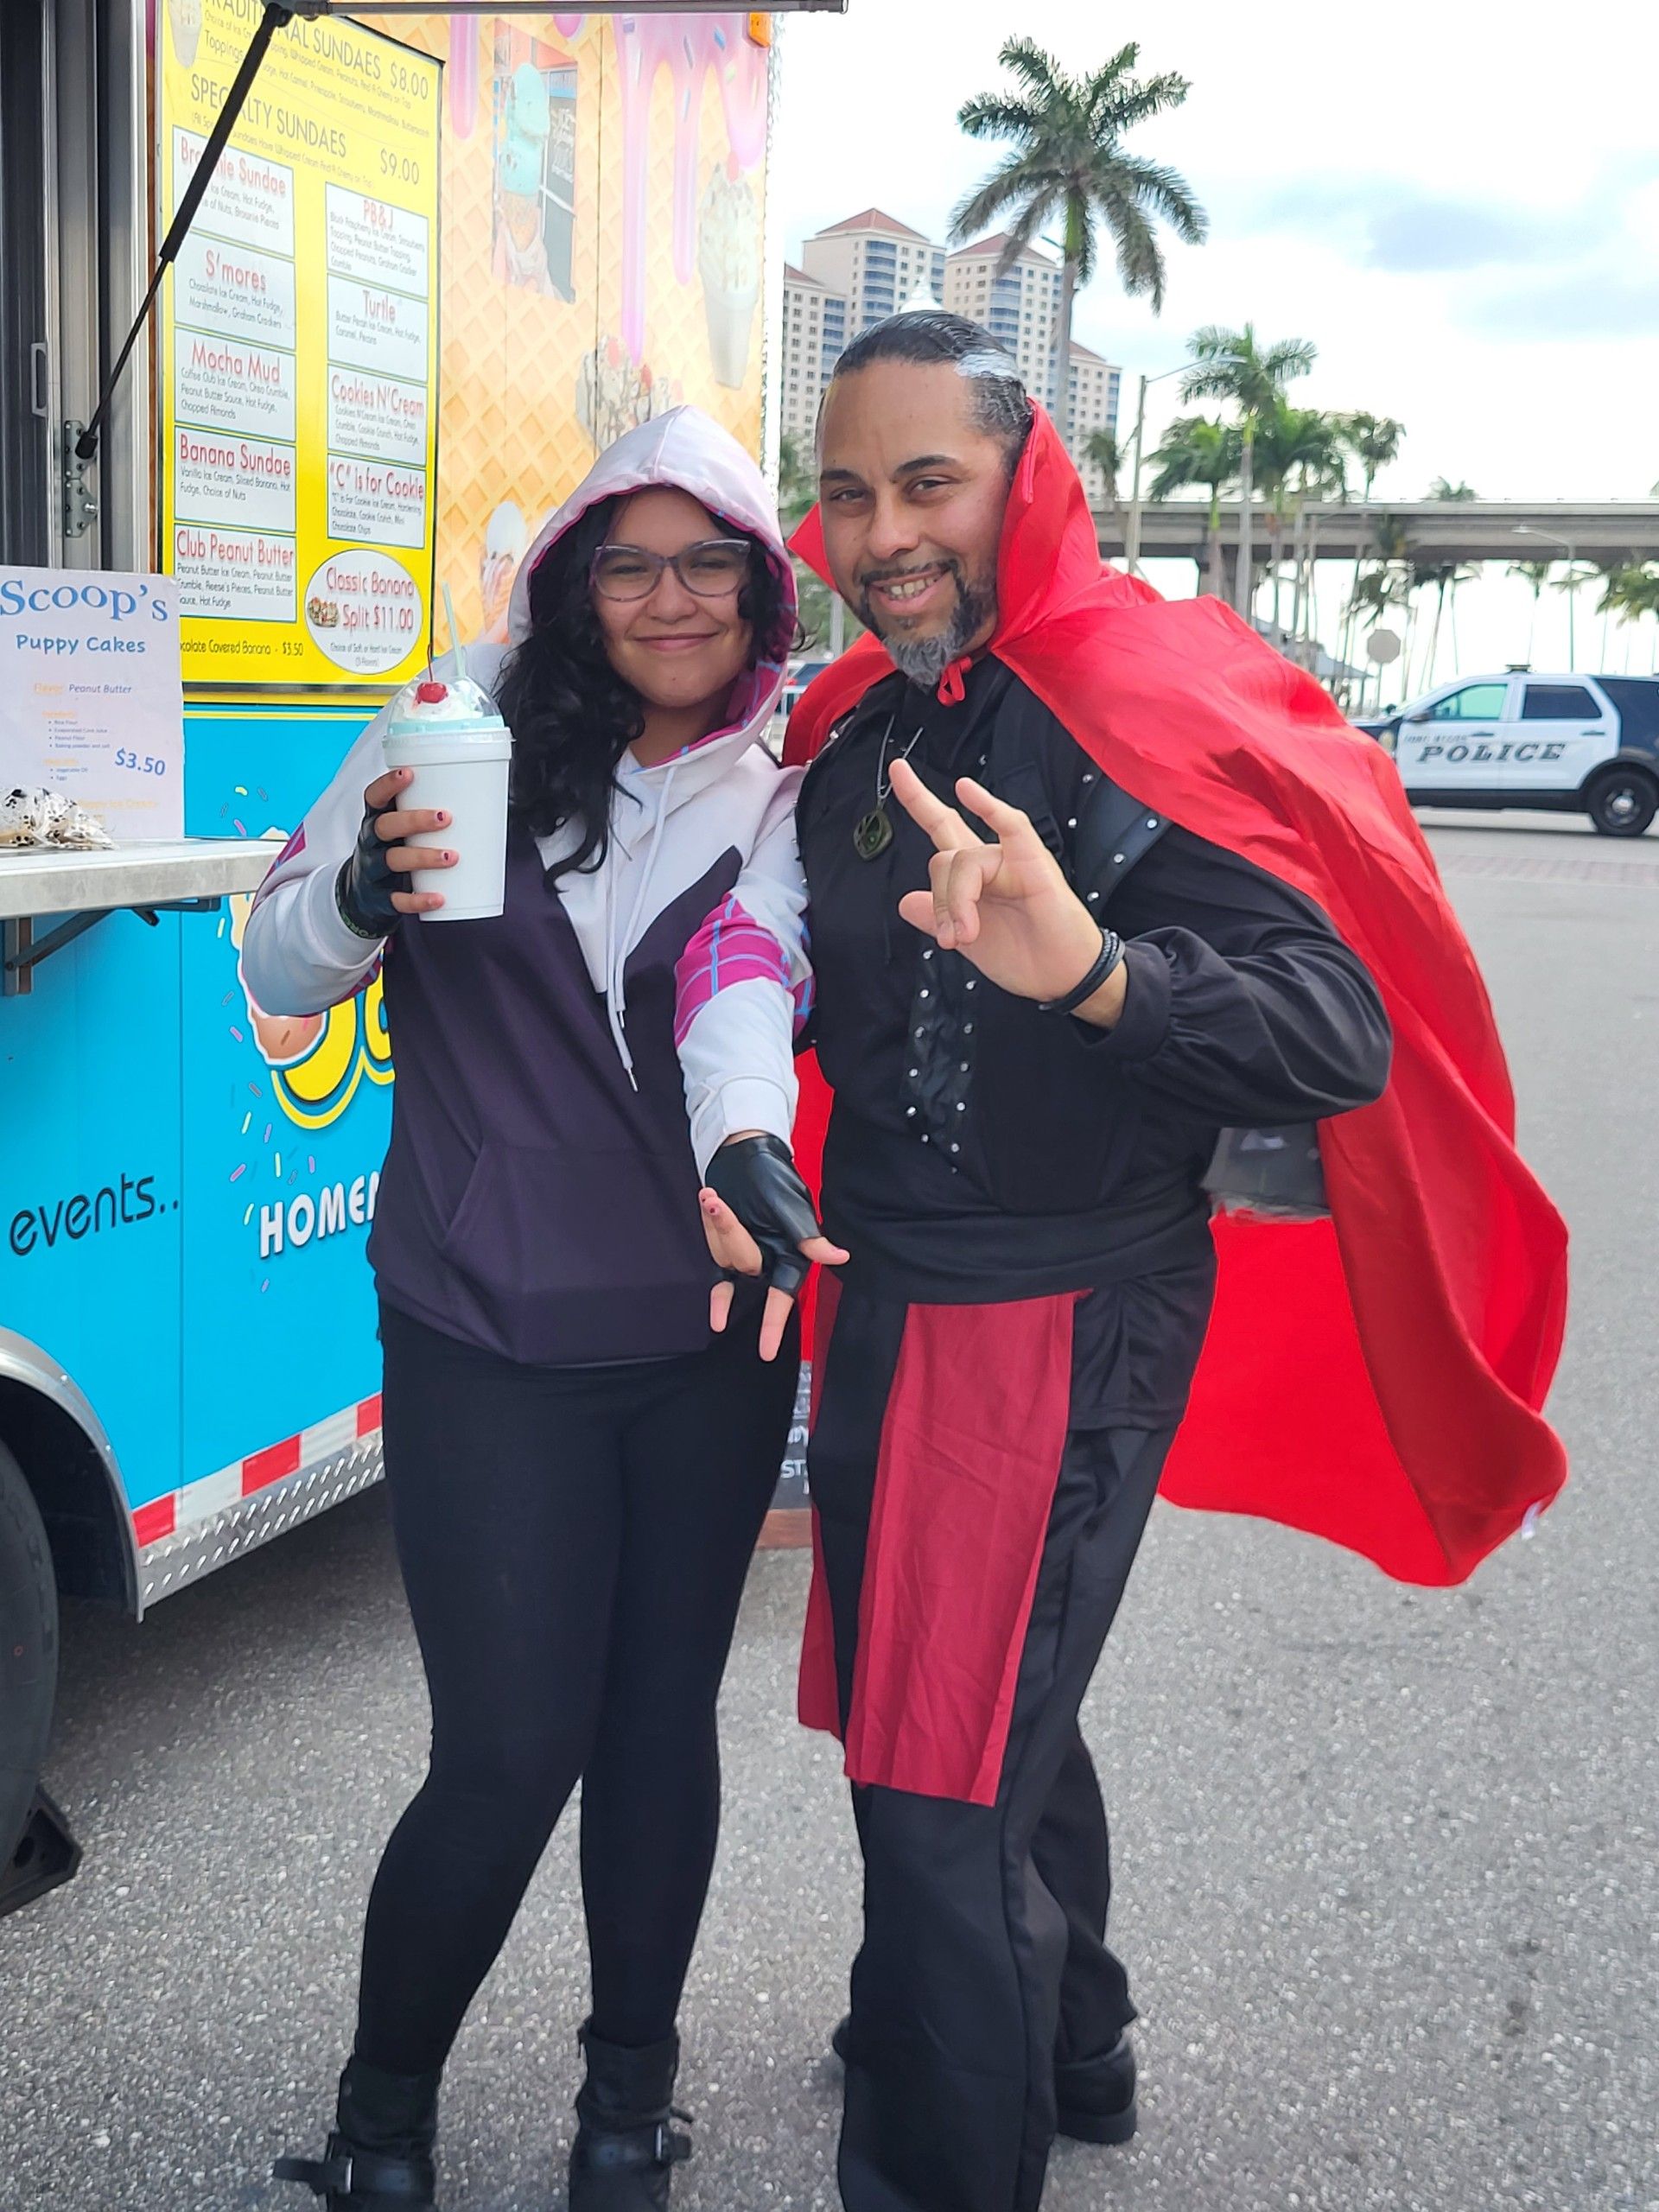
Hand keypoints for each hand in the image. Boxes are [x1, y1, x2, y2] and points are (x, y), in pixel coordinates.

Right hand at [352, 767, 456, 921]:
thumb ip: (429, 812)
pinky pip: (399, 900)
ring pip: (393, 861)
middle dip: (413, 820)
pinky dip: (419, 900)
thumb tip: (488, 797)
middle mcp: (370, 842)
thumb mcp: (402, 828)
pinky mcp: (381, 897)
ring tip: (451, 856)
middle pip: (384, 827)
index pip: (373, 797)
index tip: (409, 774)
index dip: (387, 785)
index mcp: (376, 819)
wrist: (365, 893)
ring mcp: (373, 870)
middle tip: (445, 817)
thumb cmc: (397, 848)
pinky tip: (440, 898)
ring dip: (423, 857)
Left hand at [699, 1133, 848, 1361]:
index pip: (782, 1295)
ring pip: (725, 1258)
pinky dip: (715, 1272)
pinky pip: (718, 1262)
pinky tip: (715, 1298)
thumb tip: (840, 1258)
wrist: (744, 1155)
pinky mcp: (728, 1247)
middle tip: (717, 1199)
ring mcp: (748, 1254)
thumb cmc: (772, 1177)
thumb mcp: (789, 1205)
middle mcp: (772, 1259)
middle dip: (728, 1231)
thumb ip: (807, 1237)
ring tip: (715, 1195)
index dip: (772, 1324)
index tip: (765, 1353)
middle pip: (744, 1266)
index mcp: (793, 1253)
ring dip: (716, 1225)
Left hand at [887, 759, 1126, 1026]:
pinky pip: (1010, 826)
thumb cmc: (1024, 957)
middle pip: (943, 841)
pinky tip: (967, 791)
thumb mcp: (967, 942)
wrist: (1061, 977)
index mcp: (972, 877)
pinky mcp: (1033, 863)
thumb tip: (906, 901)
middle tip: (948, 935)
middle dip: (926, 841)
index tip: (897, 769)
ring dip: (955, 903)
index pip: (942, 829)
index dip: (918, 800)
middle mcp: (989, 860)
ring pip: (961, 860)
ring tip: (965, 937)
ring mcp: (1010, 859)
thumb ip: (937, 919)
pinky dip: (989, 808)